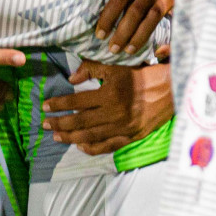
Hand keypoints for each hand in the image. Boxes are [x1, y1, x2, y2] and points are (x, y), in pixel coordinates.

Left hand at [40, 61, 172, 155]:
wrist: (170, 90)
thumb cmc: (142, 75)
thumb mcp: (116, 66)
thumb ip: (92, 69)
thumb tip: (71, 78)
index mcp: (109, 94)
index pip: (75, 102)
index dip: (58, 104)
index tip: (45, 106)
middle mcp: (114, 114)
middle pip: (79, 122)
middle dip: (59, 123)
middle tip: (45, 124)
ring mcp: (122, 128)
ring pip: (90, 137)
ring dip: (70, 138)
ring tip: (56, 137)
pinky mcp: (131, 137)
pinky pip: (108, 146)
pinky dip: (92, 149)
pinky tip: (80, 147)